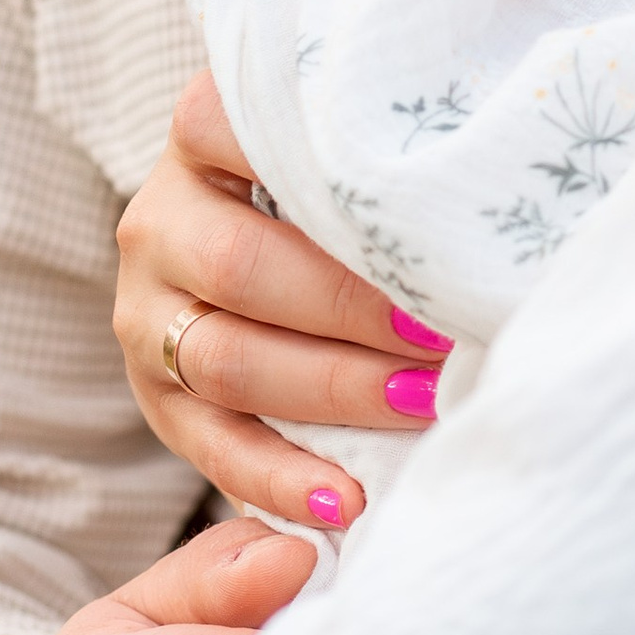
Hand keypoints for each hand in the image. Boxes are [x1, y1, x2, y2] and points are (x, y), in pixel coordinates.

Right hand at [113, 73, 455, 529]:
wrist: (256, 237)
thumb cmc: (338, 185)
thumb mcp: (346, 140)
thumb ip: (387, 147)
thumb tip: (489, 177)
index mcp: (201, 135)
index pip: (235, 132)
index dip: (332, 190)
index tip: (424, 227)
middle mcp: (159, 221)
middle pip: (240, 268)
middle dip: (353, 311)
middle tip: (446, 335)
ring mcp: (146, 313)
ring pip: (226, 362)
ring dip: (335, 392)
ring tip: (424, 406)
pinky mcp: (157, 395)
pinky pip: (212, 447)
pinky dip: (281, 479)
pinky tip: (346, 502)